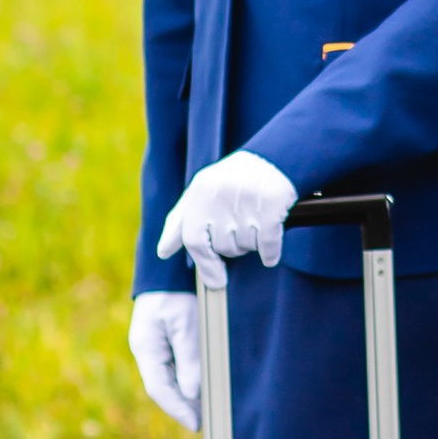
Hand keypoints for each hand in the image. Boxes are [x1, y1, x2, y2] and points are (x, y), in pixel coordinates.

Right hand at [129, 290, 202, 431]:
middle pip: (164, 387)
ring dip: (186, 394)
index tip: (196, 424)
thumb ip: (189, 358)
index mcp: (146, 348)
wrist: (169, 266)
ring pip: (170, 378)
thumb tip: (191, 392)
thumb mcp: (186, 324)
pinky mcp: (165, 339)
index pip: (159, 389)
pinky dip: (188, 378)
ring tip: (207, 408)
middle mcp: (147, 350)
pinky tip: (202, 386)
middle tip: (206, 421)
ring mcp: (155, 345)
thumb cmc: (176, 291)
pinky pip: (175, 366)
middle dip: (183, 405)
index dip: (177, 409)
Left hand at [157, 148, 296, 284]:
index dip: (204, 264)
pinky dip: (270, 252)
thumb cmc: (232, 181)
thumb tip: (163, 251)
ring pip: (245, 247)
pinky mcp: (271, 208)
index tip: (215, 280)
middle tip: (241, 227)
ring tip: (255, 219)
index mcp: (200, 192)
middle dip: (232, 245)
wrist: (274, 157)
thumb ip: (180, 221)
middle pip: (222, 248)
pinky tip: (271, 246)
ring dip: (252, 243)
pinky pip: (268, 247)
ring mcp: (246, 202)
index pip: (192, 238)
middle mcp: (219, 197)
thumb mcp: (201, 191)